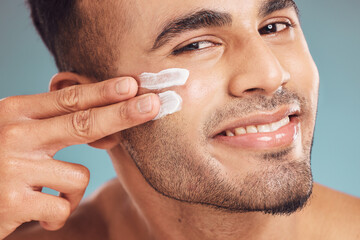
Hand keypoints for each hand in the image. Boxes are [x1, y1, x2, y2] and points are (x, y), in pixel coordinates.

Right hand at [0, 76, 159, 238]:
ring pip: (78, 175)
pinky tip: (37, 212)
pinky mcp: (12, 202)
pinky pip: (62, 207)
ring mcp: (13, 168)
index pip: (68, 100)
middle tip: (152, 104)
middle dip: (122, 114)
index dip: (103, 92)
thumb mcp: (18, 134)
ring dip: (71, 190)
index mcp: (15, 113)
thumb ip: (55, 126)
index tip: (132, 84)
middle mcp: (13, 135)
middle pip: (81, 123)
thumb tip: (112, 129)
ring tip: (47, 192)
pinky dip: (58, 213)